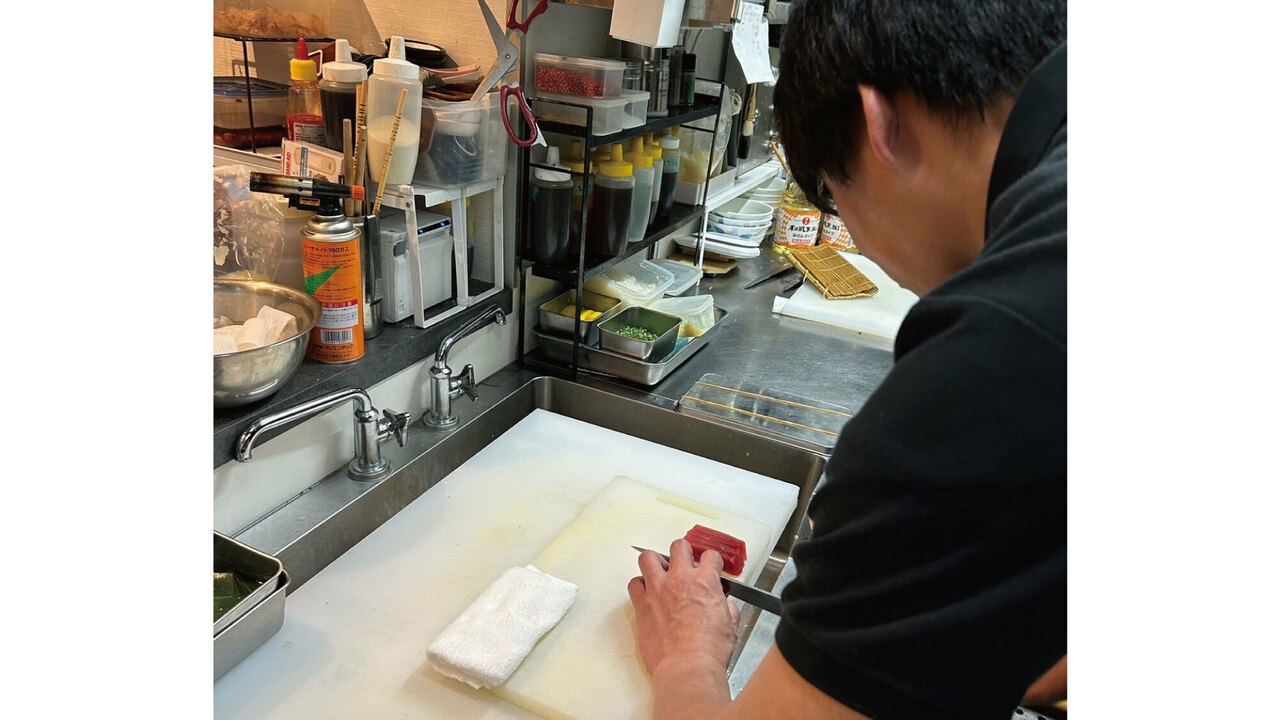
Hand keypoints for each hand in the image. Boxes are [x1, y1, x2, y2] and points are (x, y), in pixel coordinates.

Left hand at [627, 538, 741, 675]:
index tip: (710, 566)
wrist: (687, 667)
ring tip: (659, 572)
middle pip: (678, 546)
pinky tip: (646, 593)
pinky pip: (634, 584)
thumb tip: (725, 608)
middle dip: (683, 552)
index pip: (710, 556)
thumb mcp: (730, 625)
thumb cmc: (708, 650)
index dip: (712, 561)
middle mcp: (680, 579)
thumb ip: (726, 609)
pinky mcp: (641, 605)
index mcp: (705, 582)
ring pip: (648, 557)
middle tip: (683, 562)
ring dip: (655, 562)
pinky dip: (639, 586)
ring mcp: (658, 590)